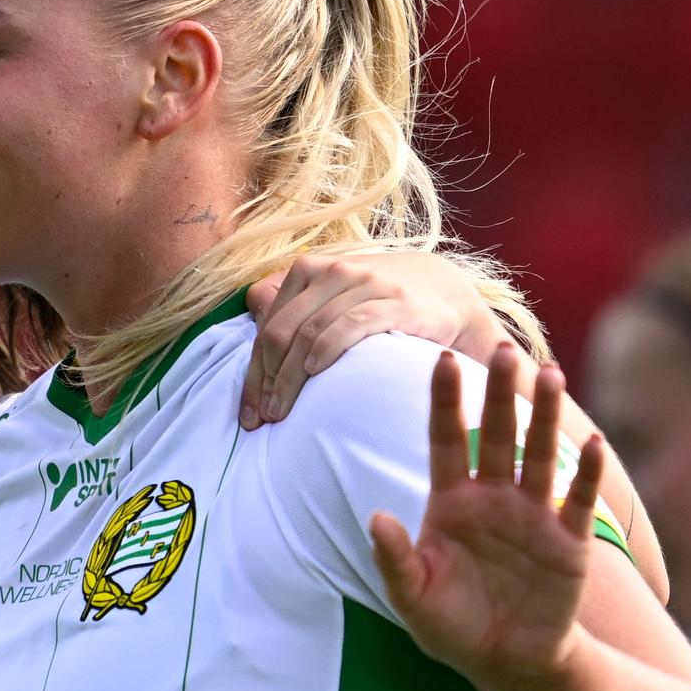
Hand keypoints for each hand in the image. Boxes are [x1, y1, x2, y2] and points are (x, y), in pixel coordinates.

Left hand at [239, 246, 505, 427]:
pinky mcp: (394, 302)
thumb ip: (293, 303)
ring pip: (310, 332)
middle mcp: (332, 272)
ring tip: (281, 412)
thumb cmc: (377, 300)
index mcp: (308, 271)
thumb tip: (251, 303)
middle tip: (262, 419)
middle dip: (266, 381)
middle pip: (282, 332)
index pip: (268, 328)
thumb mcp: (332, 294)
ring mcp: (364, 285)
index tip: (248, 415)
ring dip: (290, 377)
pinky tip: (315, 372)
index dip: (252, 374)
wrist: (442, 290)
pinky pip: (352, 324)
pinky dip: (328, 347)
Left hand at [365, 345, 610, 690]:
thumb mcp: (414, 598)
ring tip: (550, 375)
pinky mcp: (568, 541)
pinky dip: (585, 473)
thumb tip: (376, 517)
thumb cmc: (452, 626)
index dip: (444, 401)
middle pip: (497, 434)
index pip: (445, 440)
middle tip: (504, 349)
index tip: (442, 359)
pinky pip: (577, 500)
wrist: (506, 662)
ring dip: (545, 417)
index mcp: (451, 502)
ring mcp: (533, 515)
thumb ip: (395, 560)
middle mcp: (494, 497)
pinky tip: (594, 442)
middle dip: (500, 393)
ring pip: (539, 454)